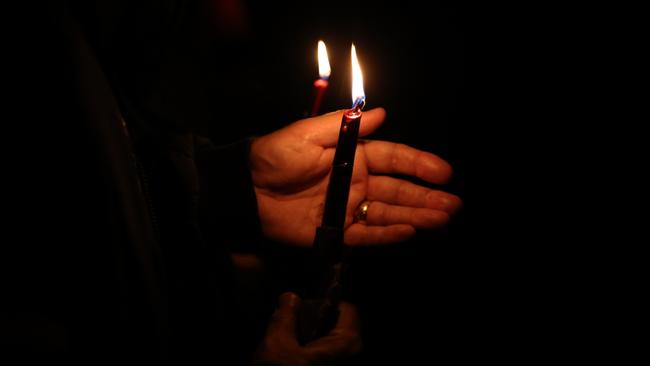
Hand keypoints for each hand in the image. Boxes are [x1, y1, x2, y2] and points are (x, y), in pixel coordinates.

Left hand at [250, 108, 460, 246]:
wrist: (245, 190)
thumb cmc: (275, 156)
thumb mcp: (307, 134)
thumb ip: (344, 126)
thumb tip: (382, 113)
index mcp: (352, 156)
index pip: (393, 159)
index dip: (419, 165)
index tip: (444, 173)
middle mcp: (356, 182)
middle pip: (398, 190)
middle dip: (426, 197)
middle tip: (453, 204)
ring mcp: (347, 208)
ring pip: (388, 213)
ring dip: (415, 216)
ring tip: (442, 219)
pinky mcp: (334, 232)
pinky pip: (365, 235)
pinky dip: (386, 234)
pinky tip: (409, 232)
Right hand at [252, 293, 360, 365]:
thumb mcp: (276, 345)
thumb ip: (285, 317)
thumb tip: (290, 298)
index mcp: (348, 345)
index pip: (346, 309)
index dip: (324, 304)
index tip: (301, 310)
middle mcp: (354, 360)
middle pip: (338, 330)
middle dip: (313, 328)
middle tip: (288, 333)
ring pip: (330, 351)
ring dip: (310, 348)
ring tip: (286, 354)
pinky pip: (326, 365)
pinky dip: (311, 362)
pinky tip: (291, 365)